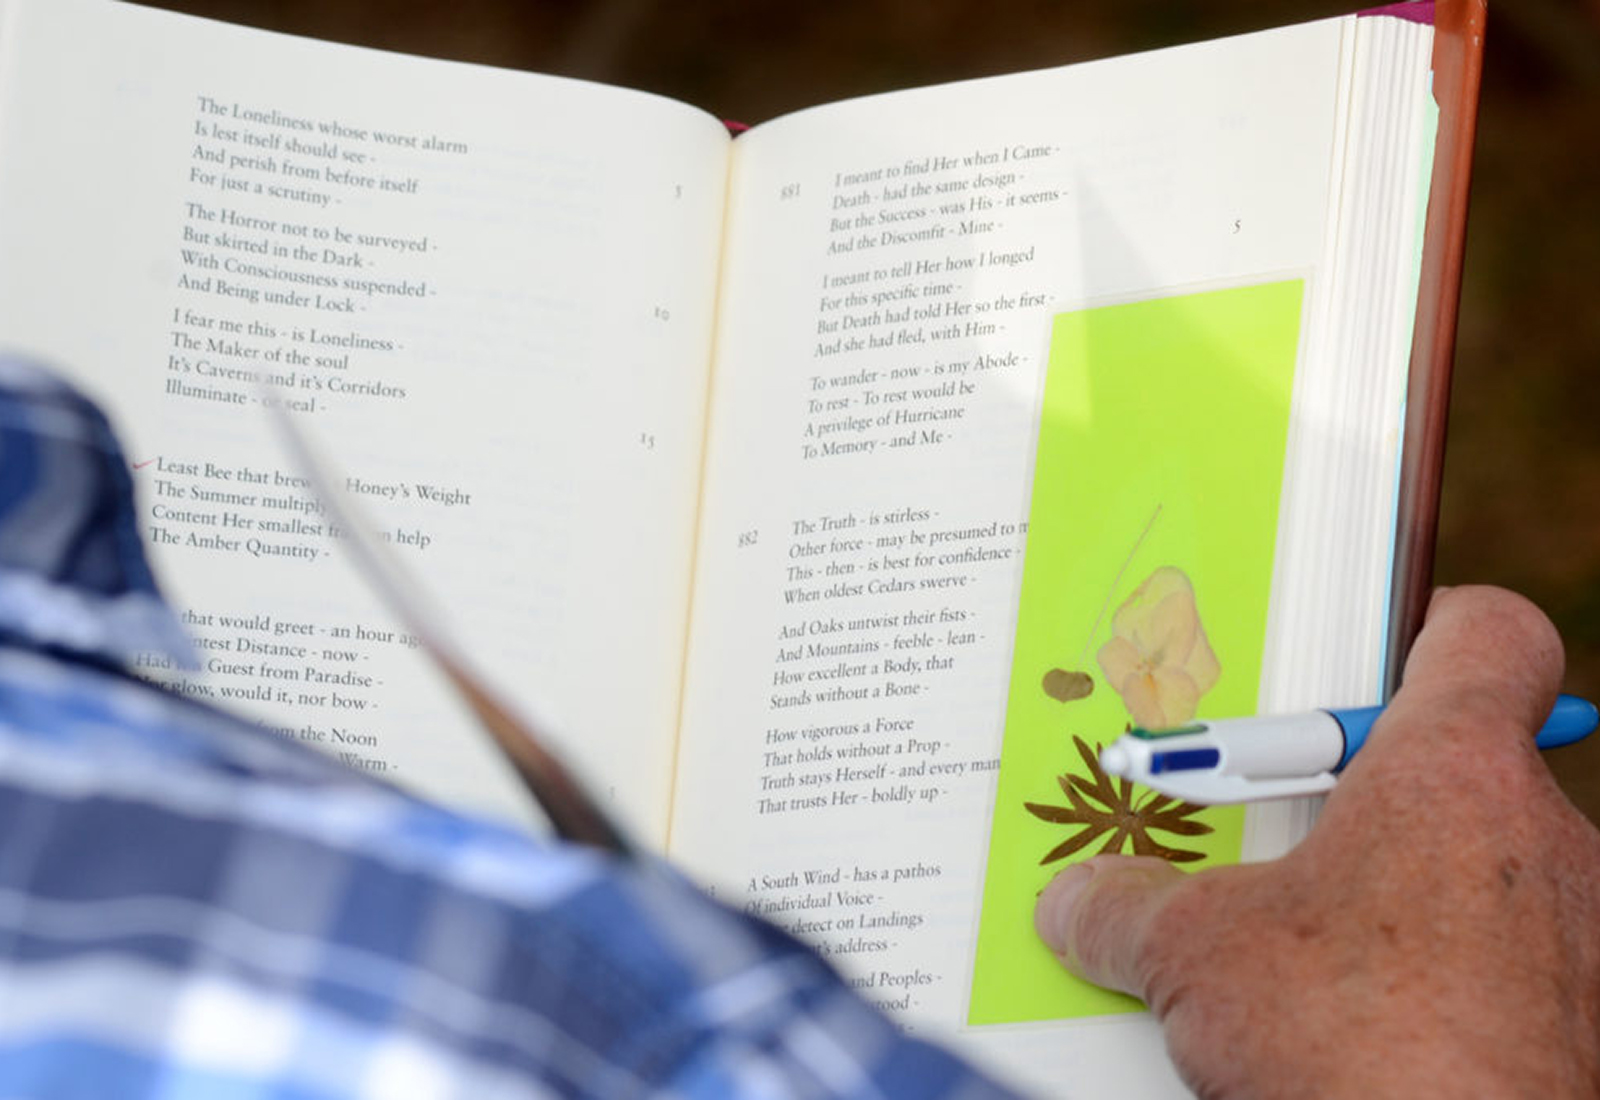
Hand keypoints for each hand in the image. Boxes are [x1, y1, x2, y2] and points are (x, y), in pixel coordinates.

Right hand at [1034, 586, 1599, 1097]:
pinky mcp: (1582, 1019)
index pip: (1490, 635)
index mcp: (1452, 768)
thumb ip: (1132, 906)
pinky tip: (1362, 1030)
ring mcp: (1578, 934)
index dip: (1432, 631)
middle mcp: (1538, 834)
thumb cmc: (1363, 1046)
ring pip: (1477, 873)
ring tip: (1305, 962)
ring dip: (1396, 899)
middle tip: (1281, 848)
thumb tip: (1081, 904)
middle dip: (1363, 801)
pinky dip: (1437, 979)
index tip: (1374, 663)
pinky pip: (1505, 961)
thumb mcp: (1198, 955)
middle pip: (1456, 763)